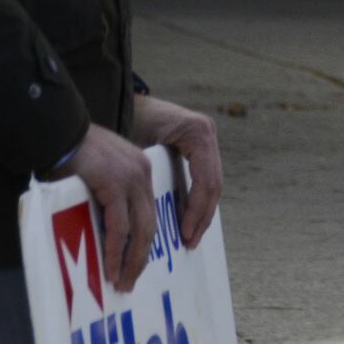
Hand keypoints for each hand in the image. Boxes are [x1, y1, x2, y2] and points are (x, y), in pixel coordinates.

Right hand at [58, 124, 155, 292]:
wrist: (57, 131)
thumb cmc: (71, 154)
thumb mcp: (100, 174)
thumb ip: (108, 195)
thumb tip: (104, 230)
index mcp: (141, 170)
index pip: (149, 212)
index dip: (144, 241)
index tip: (136, 263)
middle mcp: (142, 173)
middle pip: (149, 225)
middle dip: (140, 257)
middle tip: (130, 281)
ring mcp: (130, 178)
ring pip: (139, 229)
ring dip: (131, 260)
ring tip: (122, 282)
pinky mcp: (114, 184)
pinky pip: (118, 226)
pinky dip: (115, 250)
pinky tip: (109, 267)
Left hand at [132, 95, 221, 249]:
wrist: (129, 101)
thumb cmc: (129, 121)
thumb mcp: (139, 145)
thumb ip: (149, 171)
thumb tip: (149, 210)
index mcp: (197, 132)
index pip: (205, 180)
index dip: (197, 209)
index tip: (185, 233)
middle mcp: (207, 133)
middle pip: (214, 184)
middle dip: (203, 216)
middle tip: (189, 241)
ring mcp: (208, 138)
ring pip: (214, 184)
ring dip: (204, 212)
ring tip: (191, 237)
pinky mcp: (202, 146)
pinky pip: (206, 178)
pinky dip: (200, 201)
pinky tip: (190, 220)